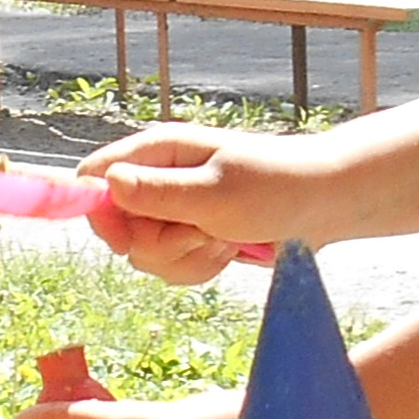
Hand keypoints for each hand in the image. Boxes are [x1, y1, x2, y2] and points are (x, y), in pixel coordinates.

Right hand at [73, 125, 313, 285]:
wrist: (324, 204)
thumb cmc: (276, 187)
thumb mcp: (214, 193)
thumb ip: (158, 192)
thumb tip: (106, 183)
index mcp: (157, 152)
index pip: (94, 177)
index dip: (101, 213)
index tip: (128, 240)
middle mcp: (158, 178)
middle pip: (118, 227)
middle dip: (158, 245)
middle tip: (201, 233)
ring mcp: (174, 209)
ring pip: (145, 254)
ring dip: (184, 258)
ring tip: (223, 240)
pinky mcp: (190, 236)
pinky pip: (171, 267)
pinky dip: (198, 267)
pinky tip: (227, 250)